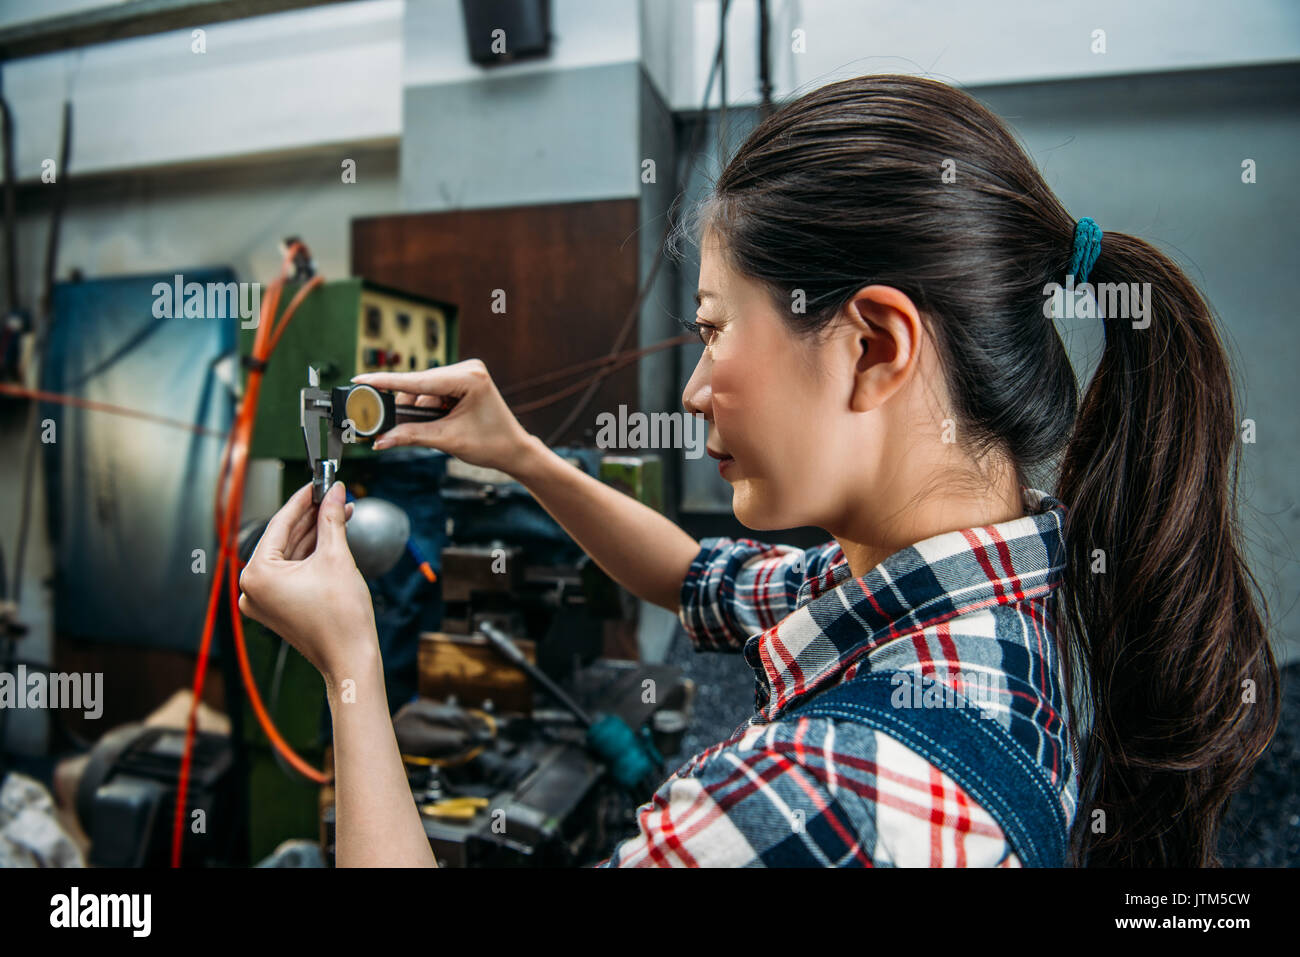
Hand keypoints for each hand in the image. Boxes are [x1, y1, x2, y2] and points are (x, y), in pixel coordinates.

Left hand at [238, 482, 375, 680]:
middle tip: (332, 496)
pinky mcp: (276, 607)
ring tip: (339, 513)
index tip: (319, 484)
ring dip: (314, 535)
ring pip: (289, 555)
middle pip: (284, 539)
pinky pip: (291, 572)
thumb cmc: (341, 617)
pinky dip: (310, 556)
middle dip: (311, 517)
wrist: (350, 657)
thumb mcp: (336, 557)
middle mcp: (251, 588)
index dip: (303, 500)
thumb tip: (336, 493)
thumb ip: (332, 519)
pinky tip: (330, 537)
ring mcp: (262, 600)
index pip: (280, 524)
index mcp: (256, 574)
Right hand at [351, 359, 533, 473]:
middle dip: (403, 407)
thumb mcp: (448, 440)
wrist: (514, 450)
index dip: (386, 382)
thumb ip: (411, 436)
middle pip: (418, 386)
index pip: (418, 381)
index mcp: (469, 378)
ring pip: (422, 391)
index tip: (361, 379)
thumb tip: (381, 439)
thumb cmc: (491, 444)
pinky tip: (433, 422)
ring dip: (416, 411)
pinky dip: (426, 409)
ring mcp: (465, 373)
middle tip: (380, 422)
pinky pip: (432, 393)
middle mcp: (467, 369)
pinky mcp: (461, 382)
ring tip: (424, 430)